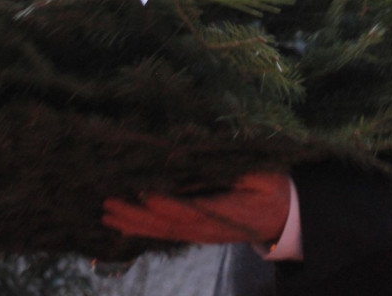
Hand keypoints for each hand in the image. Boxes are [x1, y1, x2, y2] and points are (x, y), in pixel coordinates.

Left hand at [102, 172, 290, 245]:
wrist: (283, 216)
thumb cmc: (273, 188)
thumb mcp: (263, 175)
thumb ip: (239, 171)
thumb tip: (211, 156)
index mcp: (228, 212)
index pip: (193, 210)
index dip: (169, 205)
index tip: (145, 194)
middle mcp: (210, 229)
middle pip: (169, 225)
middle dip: (137, 216)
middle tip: (109, 204)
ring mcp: (202, 234)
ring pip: (164, 232)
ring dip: (134, 224)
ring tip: (108, 215)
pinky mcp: (197, 233)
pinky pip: (166, 234)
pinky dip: (143, 230)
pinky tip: (124, 226)